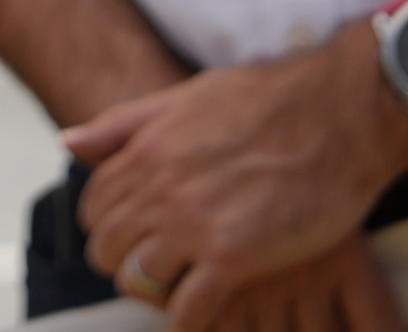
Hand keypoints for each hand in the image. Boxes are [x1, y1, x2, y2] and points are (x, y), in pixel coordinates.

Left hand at [64, 28, 407, 329]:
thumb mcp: (185, 97)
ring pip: (139, 281)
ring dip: (154, 292)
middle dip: (123, 262)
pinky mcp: (235, 256)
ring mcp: (195, 224)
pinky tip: (204, 312)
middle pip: (108, 247)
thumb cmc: (269, 100)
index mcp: (146, 150)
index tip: (131, 236)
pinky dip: (189, 319)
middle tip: (155, 269)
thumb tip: (68, 141)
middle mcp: (161, 188)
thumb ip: (124, 124)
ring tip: (178, 290)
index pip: (94, 205)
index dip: (107, 226)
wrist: (339, 112)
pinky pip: (188, 310)